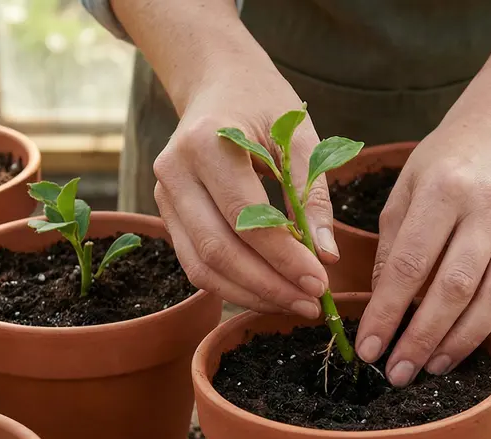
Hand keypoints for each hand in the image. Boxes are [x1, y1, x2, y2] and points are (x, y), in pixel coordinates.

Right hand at [153, 65, 337, 318]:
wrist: (217, 81)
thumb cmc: (263, 102)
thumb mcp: (299, 135)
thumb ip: (313, 193)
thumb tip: (326, 256)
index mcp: (206, 142)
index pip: (245, 217)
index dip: (283, 258)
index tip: (320, 282)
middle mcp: (174, 171)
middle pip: (218, 250)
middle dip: (268, 286)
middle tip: (311, 304)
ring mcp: (163, 195)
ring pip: (202, 267)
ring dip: (250, 294)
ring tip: (294, 304)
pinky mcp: (166, 214)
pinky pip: (196, 264)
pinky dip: (233, 285)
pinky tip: (269, 292)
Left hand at [356, 110, 490, 386]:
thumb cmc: (444, 164)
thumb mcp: (405, 190)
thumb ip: (391, 246)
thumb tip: (382, 308)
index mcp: (444, 191)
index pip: (409, 265)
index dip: (387, 313)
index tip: (369, 348)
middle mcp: (488, 209)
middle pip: (454, 288)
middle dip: (422, 338)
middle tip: (399, 372)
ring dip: (463, 339)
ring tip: (434, 365)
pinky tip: (484, 335)